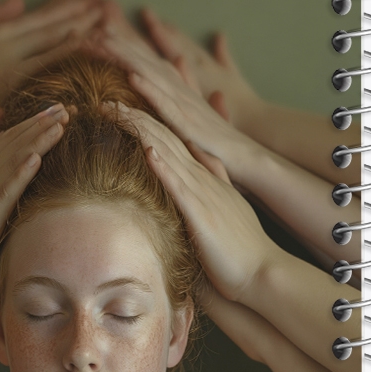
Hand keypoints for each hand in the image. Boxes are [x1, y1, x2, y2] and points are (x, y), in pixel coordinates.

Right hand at [0, 0, 100, 136]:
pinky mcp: (11, 81)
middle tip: (103, 2)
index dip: (62, 6)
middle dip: (78, 12)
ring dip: (79, 27)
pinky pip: (44, 63)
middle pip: (49, 24)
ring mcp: (10, 60)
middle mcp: (7, 42)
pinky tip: (84, 42)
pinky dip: (65, 51)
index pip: (37, 17)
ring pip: (51, 38)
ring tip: (104, 18)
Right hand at [0, 103, 68, 295]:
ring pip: (11, 162)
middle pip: (12, 145)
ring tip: (59, 126)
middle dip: (40, 125)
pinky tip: (36, 160)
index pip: (6, 142)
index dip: (31, 124)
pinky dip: (19, 175)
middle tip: (68, 107)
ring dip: (36, 142)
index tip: (56, 110)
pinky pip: (3, 193)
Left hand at [95, 24, 261, 184]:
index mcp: (183, 94)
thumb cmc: (225, 146)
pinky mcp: (190, 126)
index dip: (129, 47)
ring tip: (104, 42)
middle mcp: (183, 94)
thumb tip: (188, 75)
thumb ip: (187, 99)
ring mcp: (187, 107)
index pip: (152, 65)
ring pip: (152, 77)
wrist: (252, 160)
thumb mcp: (201, 121)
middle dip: (121, 44)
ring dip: (128, 58)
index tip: (105, 30)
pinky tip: (132, 77)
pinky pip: (166, 106)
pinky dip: (150, 90)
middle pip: (147, 63)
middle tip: (95, 24)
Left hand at [108, 101, 274, 300]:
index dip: (147, 122)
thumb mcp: (225, 206)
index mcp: (206, 179)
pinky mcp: (203, 215)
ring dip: (144, 132)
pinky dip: (164, 167)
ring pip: (170, 155)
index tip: (123, 108)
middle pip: (166, 140)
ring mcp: (205, 194)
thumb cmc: (241, 248)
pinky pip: (180, 187)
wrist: (262, 271)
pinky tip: (148, 150)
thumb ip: (214, 181)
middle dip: (137, 118)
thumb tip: (200, 163)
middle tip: (108, 101)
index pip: (172, 143)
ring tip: (120, 112)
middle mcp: (204, 180)